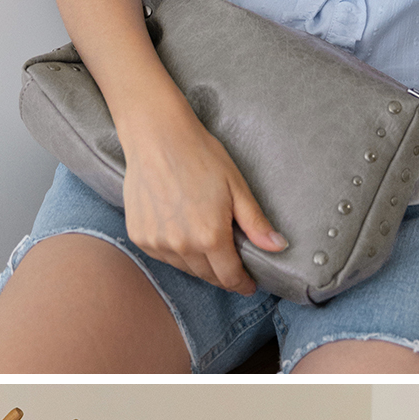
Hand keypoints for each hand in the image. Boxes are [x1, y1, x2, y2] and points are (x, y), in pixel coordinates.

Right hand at [122, 95, 287, 293]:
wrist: (157, 136)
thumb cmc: (200, 156)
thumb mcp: (236, 186)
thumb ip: (255, 223)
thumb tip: (278, 247)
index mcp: (210, 236)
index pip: (229, 277)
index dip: (242, 283)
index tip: (248, 283)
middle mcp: (182, 246)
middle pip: (208, 276)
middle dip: (223, 273)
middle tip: (230, 261)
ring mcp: (157, 242)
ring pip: (185, 268)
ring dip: (199, 263)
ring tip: (205, 242)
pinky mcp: (140, 236)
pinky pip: (164, 256)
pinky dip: (176, 251)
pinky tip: (181, 232)